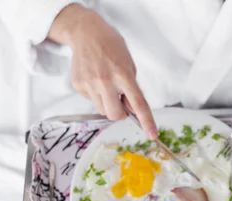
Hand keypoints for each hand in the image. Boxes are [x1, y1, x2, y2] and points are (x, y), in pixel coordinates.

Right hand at [48, 5, 156, 137]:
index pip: (138, 104)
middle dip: (120, 112)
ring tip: (106, 84)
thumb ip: (132, 89)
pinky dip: (96, 95)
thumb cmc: (112, 48)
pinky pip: (91, 101)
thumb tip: (133, 111)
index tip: (152, 135)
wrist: (86, 33)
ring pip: (102, 110)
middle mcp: (106, 81)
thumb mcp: (129, 65)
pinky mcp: (78, 85)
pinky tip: (95, 79)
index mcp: (123, 75)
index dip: (146, 121)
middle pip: (115, 115)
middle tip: (120, 100)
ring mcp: (90, 84)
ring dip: (107, 103)